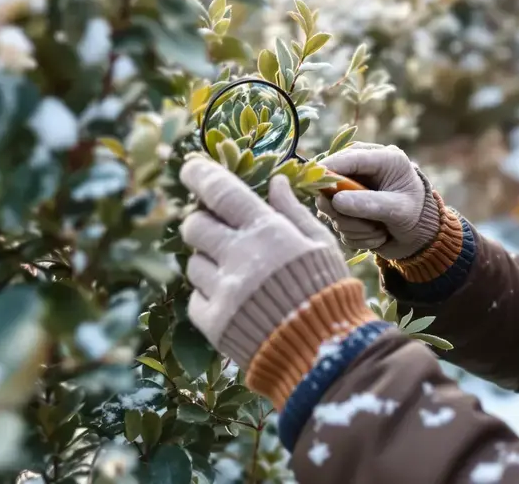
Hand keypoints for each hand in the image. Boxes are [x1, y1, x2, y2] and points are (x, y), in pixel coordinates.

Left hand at [179, 157, 349, 368]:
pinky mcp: (213, 321)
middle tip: (217, 230)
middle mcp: (240, 257)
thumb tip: (275, 182)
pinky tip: (235, 301)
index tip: (190, 167)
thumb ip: (293, 212)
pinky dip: (210, 296)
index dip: (201, 175)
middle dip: (201, 222)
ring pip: (193, 262)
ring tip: (237, 274)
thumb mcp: (321, 245)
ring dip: (208, 262)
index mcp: (268, 232)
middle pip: (195, 225)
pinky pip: (195, 298)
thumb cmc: (328, 291)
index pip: (222, 192)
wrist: (324, 352)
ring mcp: (224, 290)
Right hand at [315, 143, 440, 259]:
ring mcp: (352, 191)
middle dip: (342, 210)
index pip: (347, 158)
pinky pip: (339, 225)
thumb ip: (368, 203)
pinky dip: (357, 236)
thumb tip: (334, 201)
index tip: (316, 187)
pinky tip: (377, 235)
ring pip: (332, 209)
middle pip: (330, 184)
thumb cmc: (417, 214)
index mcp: (381, 158)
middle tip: (361, 223)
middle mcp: (363, 171)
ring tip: (379, 231)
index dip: (328, 170)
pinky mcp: (347, 209)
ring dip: (355, 227)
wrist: (422, 236)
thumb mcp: (398, 208)